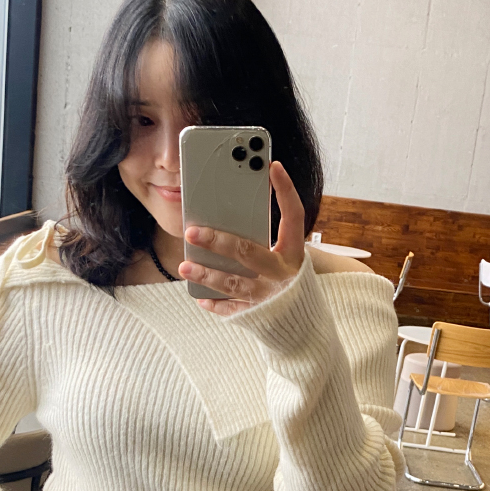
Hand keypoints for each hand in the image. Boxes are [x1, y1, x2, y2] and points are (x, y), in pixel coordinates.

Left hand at [179, 161, 304, 316]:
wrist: (305, 324)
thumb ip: (264, 236)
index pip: (294, 215)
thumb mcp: (285, 255)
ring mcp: (270, 296)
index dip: (286, 191)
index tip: (272, 166)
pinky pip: (231, 309)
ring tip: (185, 266)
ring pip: (234, 283)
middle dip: (218, 240)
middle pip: (248, 252)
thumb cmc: (286, 280)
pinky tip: (199, 295)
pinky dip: (214, 303)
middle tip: (192, 231)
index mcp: (294, 251)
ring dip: (207, 274)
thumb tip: (226, 212)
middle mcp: (283, 273)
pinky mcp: (258, 316)